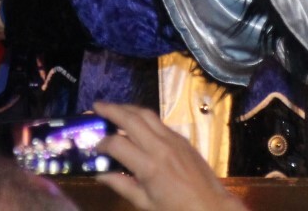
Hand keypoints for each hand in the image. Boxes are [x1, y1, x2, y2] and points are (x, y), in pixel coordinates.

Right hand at [92, 101, 247, 210]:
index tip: (95, 147)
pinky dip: (144, 117)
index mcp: (148, 166)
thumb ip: (121, 185)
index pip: (117, 144)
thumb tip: (100, 174)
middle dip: (111, 110)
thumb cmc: (176, 210)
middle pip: (130, 118)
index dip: (102, 144)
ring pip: (146, 114)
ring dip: (127, 108)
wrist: (212, 207)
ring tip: (114, 108)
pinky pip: (159, 122)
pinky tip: (137, 122)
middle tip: (96, 107)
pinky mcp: (182, 138)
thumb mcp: (145, 203)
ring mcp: (173, 139)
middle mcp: (159, 146)